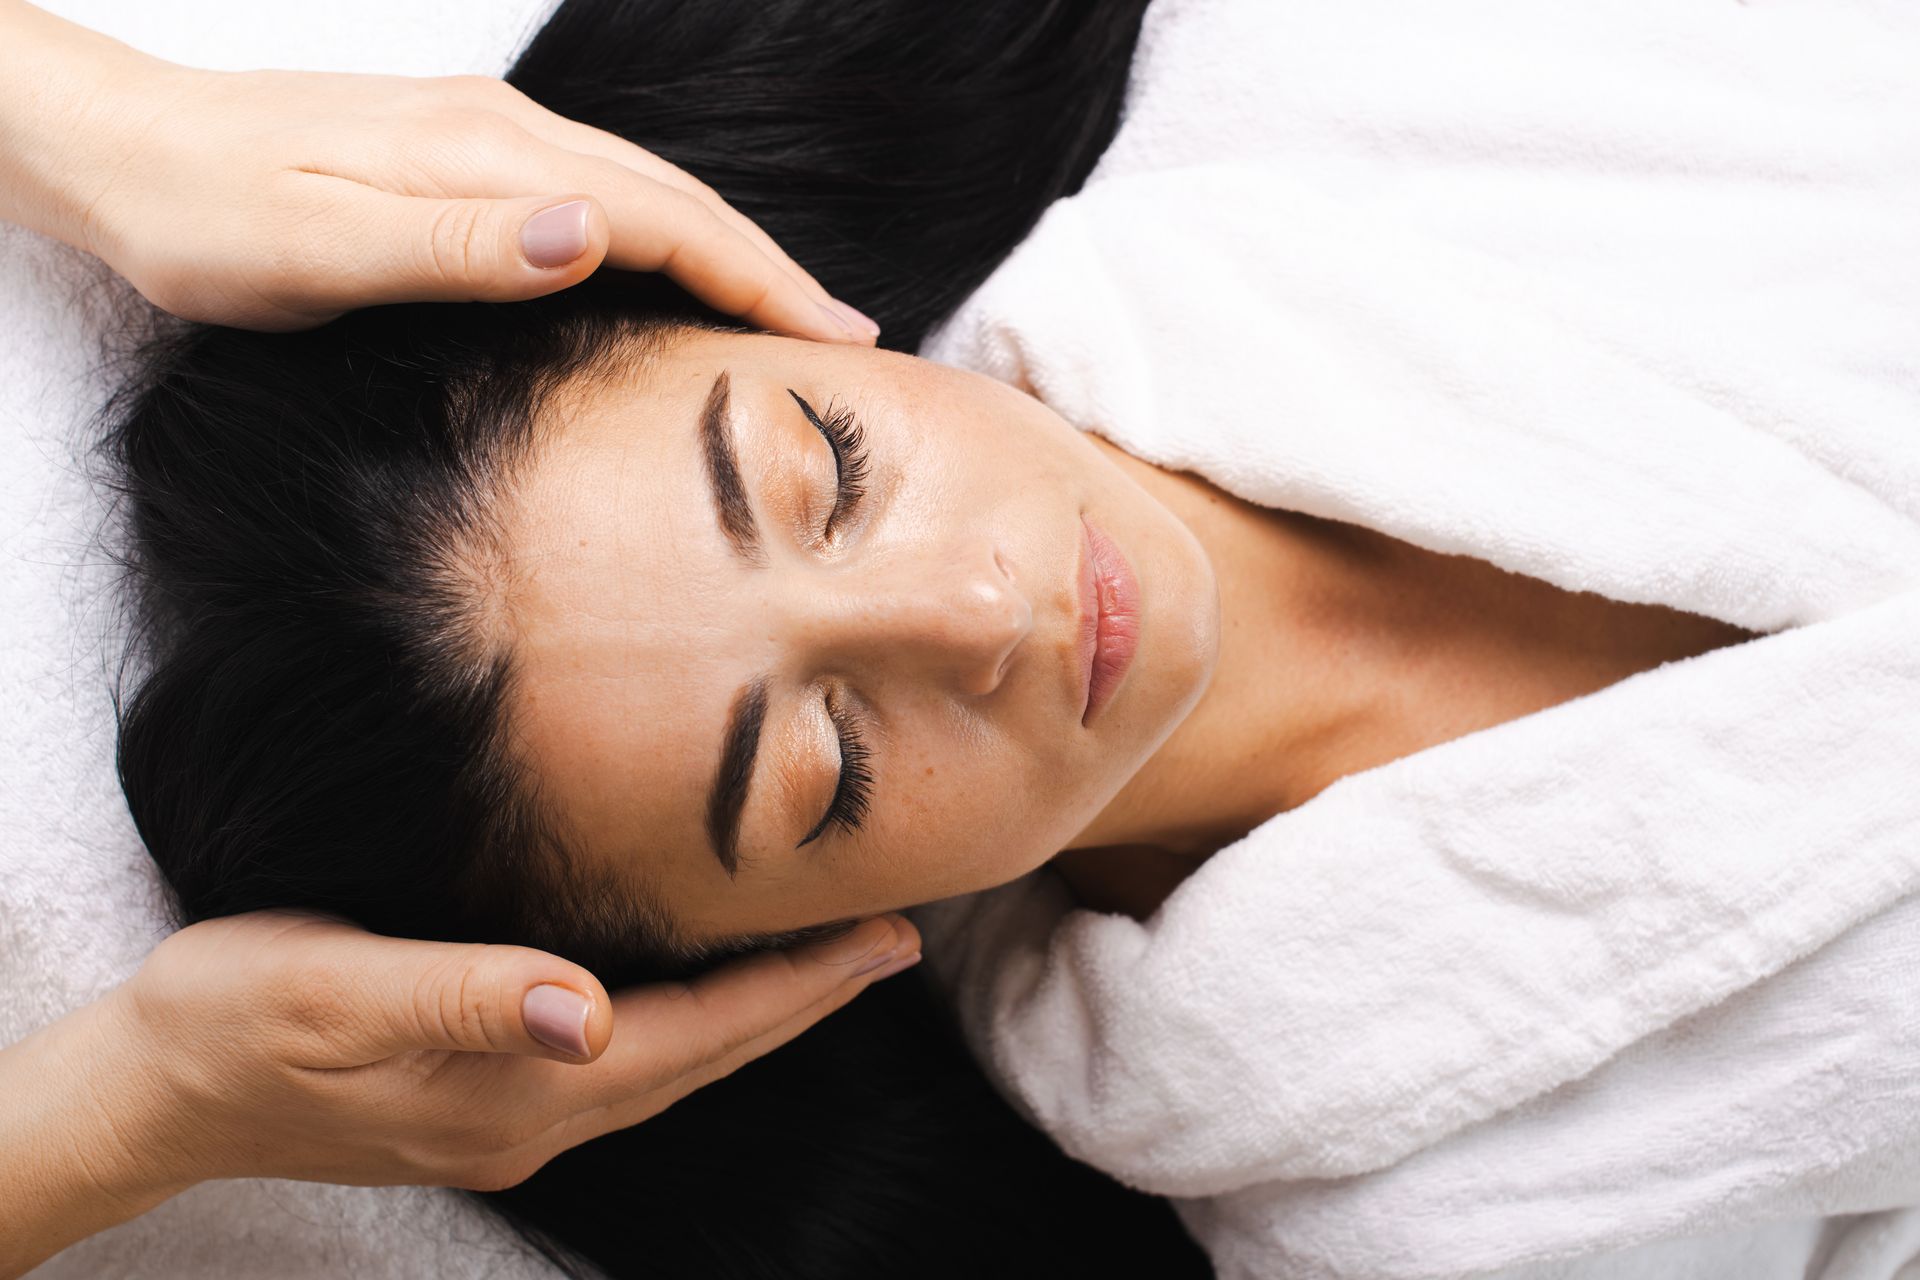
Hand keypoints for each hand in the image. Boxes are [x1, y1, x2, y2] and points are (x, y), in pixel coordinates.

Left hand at [0, 1, 879, 336]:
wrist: (119, 146)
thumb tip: (591, 234)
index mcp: (488, 159)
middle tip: (853, 334)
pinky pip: (605, 190)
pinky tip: (683, 268)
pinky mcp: (464, 149)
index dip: (759, 280)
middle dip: (772, 267)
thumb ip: (459, 248)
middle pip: (678, 198)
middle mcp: (505, 131)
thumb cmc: (206, 219)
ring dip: (730, 249)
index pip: (665, 221)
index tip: (837, 335)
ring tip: (792, 308)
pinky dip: (670, 235)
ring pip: (648, 190)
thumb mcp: (320, 252)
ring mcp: (487, 133)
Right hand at [88, 910, 918, 1194]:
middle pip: (706, 1057)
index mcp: (514, 1090)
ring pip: (674, 1066)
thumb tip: (587, 1014)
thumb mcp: (334, 990)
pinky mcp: (485, 1103)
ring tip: (827, 963)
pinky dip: (691, 1023)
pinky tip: (703, 994)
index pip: (696, 1035)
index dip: (797, 990)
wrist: (150, 1090)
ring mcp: (511, 1122)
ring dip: (757, 1016)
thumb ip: (465, 996)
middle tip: (890, 942)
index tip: (882, 942)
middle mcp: (532, 1120)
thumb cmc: (231, 1020)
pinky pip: (626, 1066)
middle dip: (805, 1002)